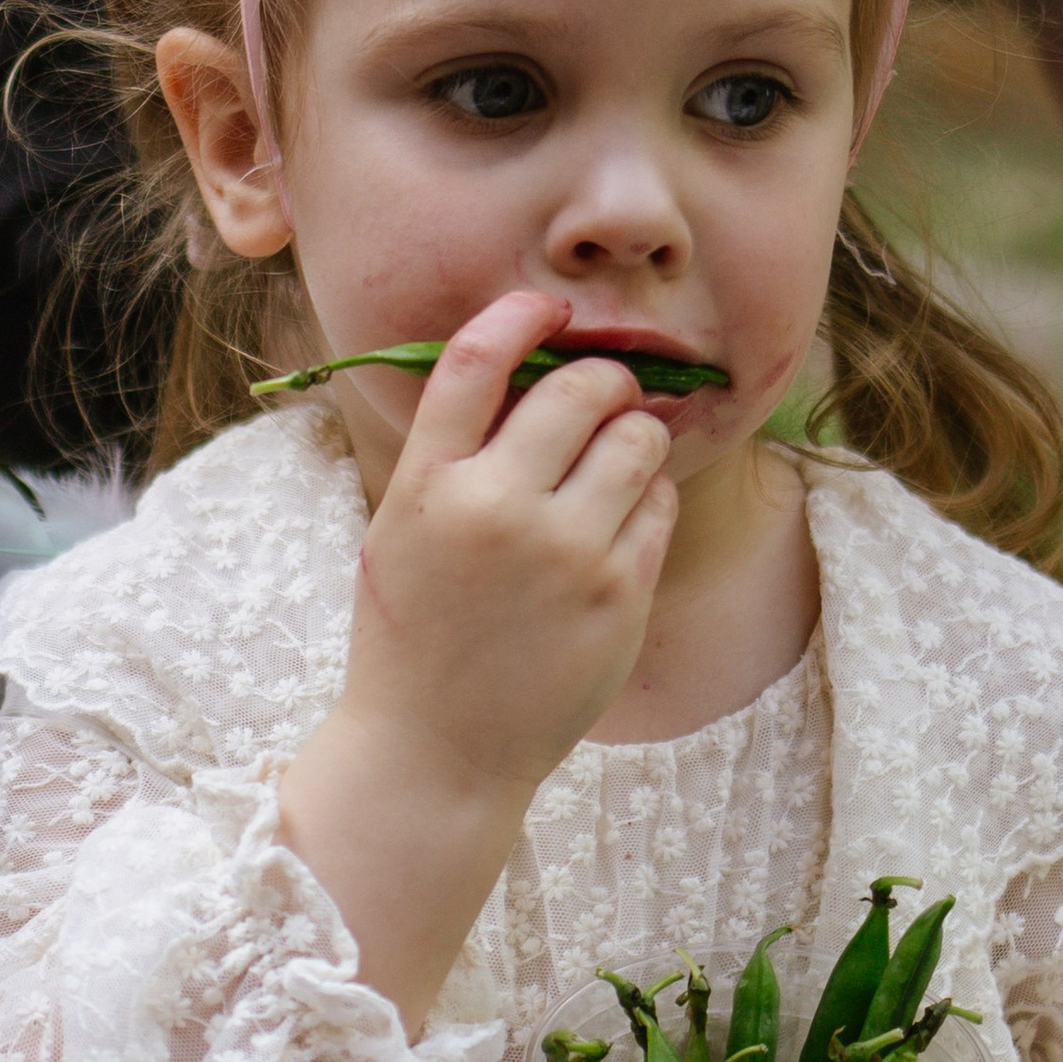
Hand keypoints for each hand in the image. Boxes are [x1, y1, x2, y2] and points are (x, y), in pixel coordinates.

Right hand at [280, 289, 678, 1027]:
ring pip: (637, 439)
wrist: (438, 752)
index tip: (546, 308)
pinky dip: (648, 500)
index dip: (518, 316)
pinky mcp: (619, 594)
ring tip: (614, 461)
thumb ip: (455, 454)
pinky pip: (660, 504)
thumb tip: (528, 365)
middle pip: (579, 389)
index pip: (475, 362)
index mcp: (425, 488)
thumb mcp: (402, 530)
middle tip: (605, 395)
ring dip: (634, 435)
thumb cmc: (416, 632)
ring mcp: (564, 554)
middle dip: (603, 380)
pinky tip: (619, 523)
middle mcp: (495, 511)